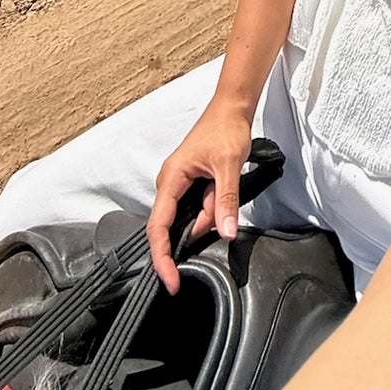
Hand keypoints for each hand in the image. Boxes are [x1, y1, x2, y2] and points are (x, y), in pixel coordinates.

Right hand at [146, 97, 254, 294]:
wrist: (232, 109)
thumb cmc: (225, 129)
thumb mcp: (229, 166)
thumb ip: (226, 201)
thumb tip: (225, 232)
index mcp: (171, 178)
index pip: (158, 227)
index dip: (162, 257)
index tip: (171, 280)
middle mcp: (170, 183)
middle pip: (174, 226)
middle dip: (196, 230)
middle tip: (219, 218)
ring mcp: (179, 184)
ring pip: (191, 217)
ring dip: (209, 214)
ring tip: (224, 186)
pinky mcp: (190, 185)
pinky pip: (198, 208)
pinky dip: (211, 208)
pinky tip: (221, 190)